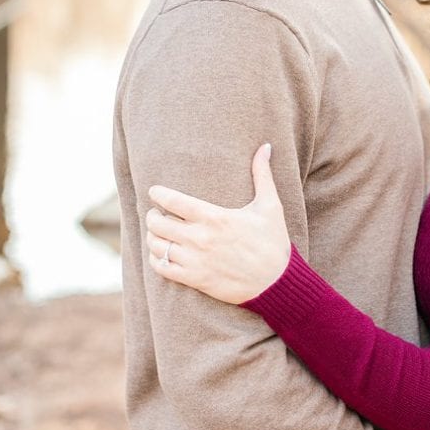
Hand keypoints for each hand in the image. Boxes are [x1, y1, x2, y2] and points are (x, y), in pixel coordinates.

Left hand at [146, 145, 291, 303]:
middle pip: (158, 222)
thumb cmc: (273, 242)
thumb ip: (263, 174)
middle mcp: (201, 238)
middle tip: (156, 213)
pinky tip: (161, 253)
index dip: (158, 194)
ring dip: (152, 237)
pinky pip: (161, 267)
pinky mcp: (194, 279)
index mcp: (215, 217)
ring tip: (157, 232)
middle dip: (152, 215)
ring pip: (157, 245)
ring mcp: (195, 260)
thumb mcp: (270, 206)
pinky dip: (156, 259)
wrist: (277, 283)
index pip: (174, 201)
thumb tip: (265, 146)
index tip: (155, 192)